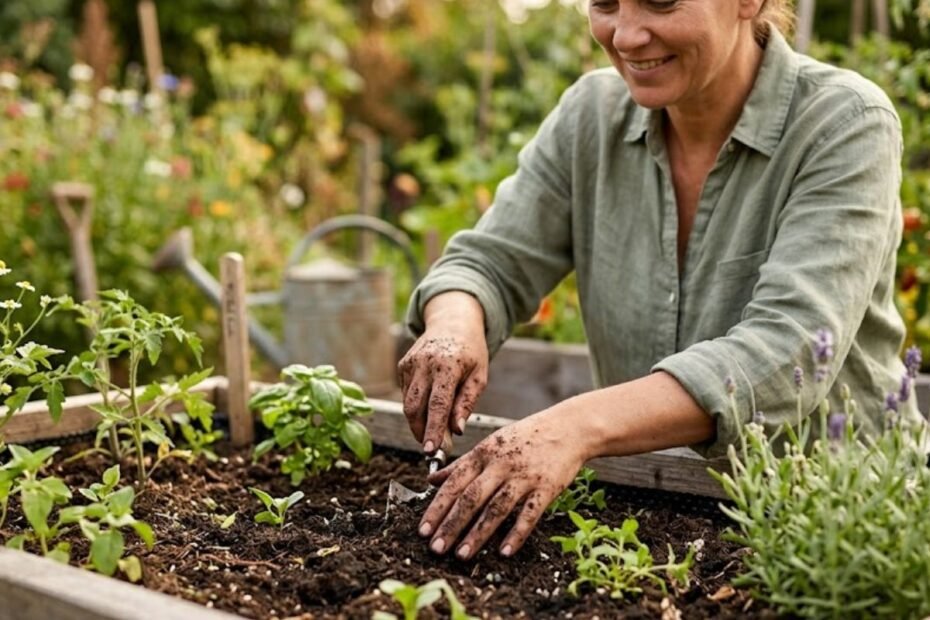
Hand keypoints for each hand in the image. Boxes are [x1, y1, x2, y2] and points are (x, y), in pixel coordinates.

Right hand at [398, 294, 488, 452]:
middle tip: (435, 448)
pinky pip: (407, 394)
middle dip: (421, 432)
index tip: (431, 451)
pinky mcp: (402, 366)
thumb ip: (466, 403)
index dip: (433, 430)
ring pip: (407, 404)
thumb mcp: (479, 376)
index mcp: (447, 365)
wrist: (452, 322)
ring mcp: (410, 363)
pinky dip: (416, 406)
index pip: (437, 404)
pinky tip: (430, 403)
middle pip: (415, 407)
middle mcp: (424, 363)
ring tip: (435, 431)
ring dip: (418, 423)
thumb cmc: (471, 352)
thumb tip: (456, 430)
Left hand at [417, 409, 589, 559]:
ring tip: (462, 555)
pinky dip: (516, 533)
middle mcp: (501, 464)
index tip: (423, 530)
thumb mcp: (490, 443)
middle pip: (471, 498)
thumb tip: (431, 480)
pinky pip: (529, 514)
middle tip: (436, 548)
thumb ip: (461, 464)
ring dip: (478, 534)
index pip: (454, 483)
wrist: (568, 428)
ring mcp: (524, 476)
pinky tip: (504, 552)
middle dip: (451, 525)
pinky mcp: (546, 487)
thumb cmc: (525, 437)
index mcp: (484, 453)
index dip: (437, 507)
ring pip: (497, 508)